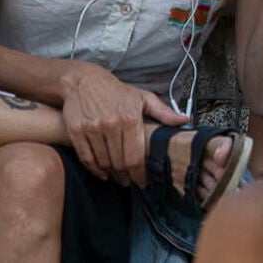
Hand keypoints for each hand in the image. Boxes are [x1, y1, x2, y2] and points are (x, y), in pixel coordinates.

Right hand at [58, 63, 180, 186]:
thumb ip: (163, 112)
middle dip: (126, 177)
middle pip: (119, 163)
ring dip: (111, 174)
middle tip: (130, 182)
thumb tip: (185, 120)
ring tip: (118, 178)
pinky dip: (94, 170)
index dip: (140, 174)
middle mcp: (111, 124)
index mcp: (130, 118)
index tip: (143, 182)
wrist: (85, 81)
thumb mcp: (143, 98)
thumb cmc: (117, 92)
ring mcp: (92, 128)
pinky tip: (102, 173)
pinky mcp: (77, 132)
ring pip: (103, 162)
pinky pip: (86, 158)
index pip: (136, 156)